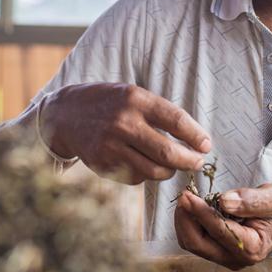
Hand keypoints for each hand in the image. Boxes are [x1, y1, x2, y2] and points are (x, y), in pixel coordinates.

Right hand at [40, 82, 211, 184]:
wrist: (65, 115)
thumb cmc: (109, 103)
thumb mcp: (133, 95)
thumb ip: (159, 113)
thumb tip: (194, 137)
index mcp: (135, 100)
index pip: (175, 120)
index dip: (196, 135)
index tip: (206, 145)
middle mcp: (123, 123)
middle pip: (167, 153)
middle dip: (189, 161)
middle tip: (197, 162)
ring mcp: (111, 146)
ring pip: (153, 171)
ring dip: (170, 171)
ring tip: (174, 165)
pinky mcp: (103, 164)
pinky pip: (135, 176)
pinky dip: (147, 174)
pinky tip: (145, 163)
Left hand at [173, 183, 271, 269]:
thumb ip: (250, 200)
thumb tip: (223, 201)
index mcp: (252, 247)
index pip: (218, 230)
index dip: (200, 212)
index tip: (187, 195)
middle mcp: (237, 259)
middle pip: (197, 244)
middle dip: (185, 219)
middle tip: (183, 195)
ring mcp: (226, 259)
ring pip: (192, 244)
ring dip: (184, 221)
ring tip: (187, 199)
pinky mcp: (218, 254)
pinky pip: (195, 242)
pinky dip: (189, 224)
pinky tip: (192, 208)